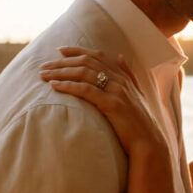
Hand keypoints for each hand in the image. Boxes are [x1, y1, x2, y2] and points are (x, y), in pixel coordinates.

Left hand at [39, 46, 167, 156]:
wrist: (149, 142)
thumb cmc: (139, 122)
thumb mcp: (137, 94)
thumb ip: (128, 74)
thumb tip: (121, 56)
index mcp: (123, 76)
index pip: (97, 56)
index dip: (77, 51)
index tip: (59, 50)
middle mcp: (120, 80)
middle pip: (86, 62)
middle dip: (62, 62)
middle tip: (44, 65)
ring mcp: (117, 91)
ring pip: (84, 73)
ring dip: (60, 72)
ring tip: (43, 75)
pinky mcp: (112, 104)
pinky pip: (86, 90)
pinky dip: (68, 86)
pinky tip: (54, 86)